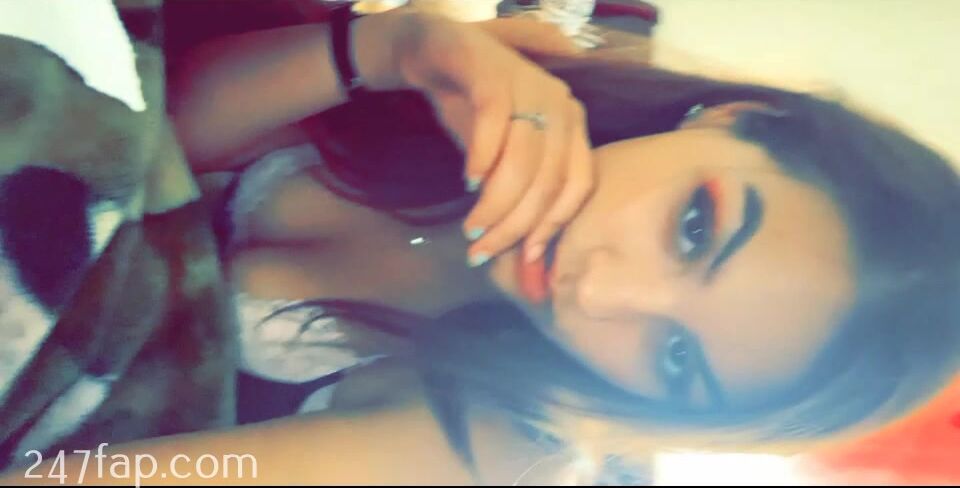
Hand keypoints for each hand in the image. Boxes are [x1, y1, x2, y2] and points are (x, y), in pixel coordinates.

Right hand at [356, 13, 594, 265]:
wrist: (437, 53)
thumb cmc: (474, 113)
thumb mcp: (499, 163)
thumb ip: (513, 203)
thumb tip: (524, 271)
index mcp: (573, 128)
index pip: (577, 187)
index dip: (553, 227)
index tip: (526, 260)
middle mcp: (561, 105)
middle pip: (548, 180)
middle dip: (515, 227)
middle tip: (482, 252)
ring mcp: (531, 86)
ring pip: (522, 160)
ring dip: (495, 204)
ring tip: (471, 229)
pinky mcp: (494, 74)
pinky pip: (495, 122)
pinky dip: (482, 158)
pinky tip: (468, 183)